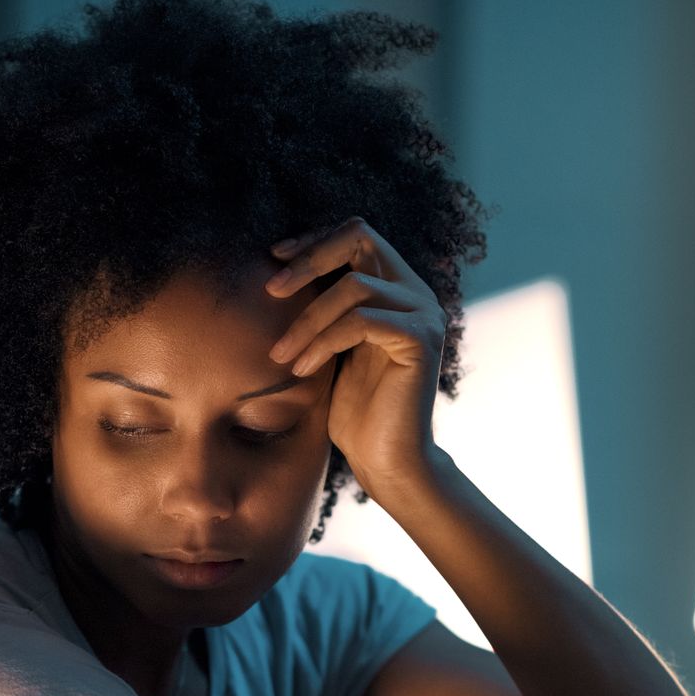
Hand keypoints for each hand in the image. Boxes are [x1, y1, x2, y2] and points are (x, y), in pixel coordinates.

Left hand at [265, 217, 445, 494]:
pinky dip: (323, 341)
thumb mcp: (328, 348)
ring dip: (306, 319)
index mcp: (395, 289)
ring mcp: (423, 314)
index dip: (313, 240)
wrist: (385, 459)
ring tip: (281, 354)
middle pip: (361, 238)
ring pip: (354, 286)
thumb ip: (321, 309)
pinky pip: (361, 321)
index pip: (356, 236)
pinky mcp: (421, 340)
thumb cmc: (353, 412)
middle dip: (310, 258)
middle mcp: (415, 293)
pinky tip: (301, 368)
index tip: (272, 259)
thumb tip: (273, 270)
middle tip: (271, 289)